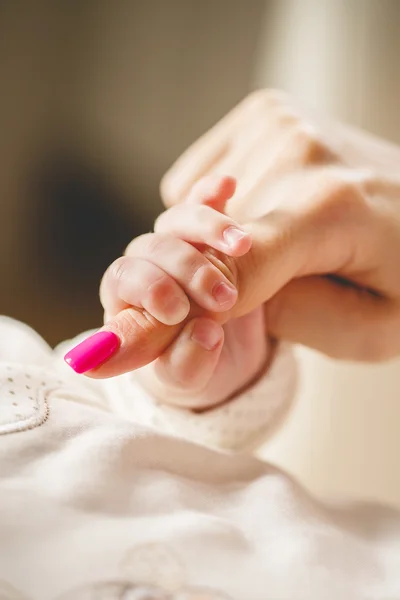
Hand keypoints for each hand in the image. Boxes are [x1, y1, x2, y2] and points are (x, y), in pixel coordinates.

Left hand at [65, 176, 268, 410]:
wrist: (226, 355)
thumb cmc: (193, 367)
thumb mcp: (189, 379)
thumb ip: (186, 366)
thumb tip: (205, 335)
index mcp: (125, 304)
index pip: (122, 278)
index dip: (148, 289)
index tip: (178, 312)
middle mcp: (146, 268)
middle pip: (152, 247)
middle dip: (187, 269)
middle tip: (223, 299)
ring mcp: (176, 247)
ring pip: (178, 221)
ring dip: (209, 228)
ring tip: (243, 247)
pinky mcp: (207, 235)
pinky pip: (202, 204)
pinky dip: (211, 193)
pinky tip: (226, 186)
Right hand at [160, 89, 399, 360]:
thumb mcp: (372, 329)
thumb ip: (292, 316)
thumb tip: (219, 285)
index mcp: (335, 208)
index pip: (236, 265)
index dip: (209, 304)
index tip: (203, 326)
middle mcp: (300, 149)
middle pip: (210, 239)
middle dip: (222, 270)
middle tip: (273, 280)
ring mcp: (279, 120)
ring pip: (194, 208)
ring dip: (220, 236)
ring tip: (282, 237)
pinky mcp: (264, 110)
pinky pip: (193, 179)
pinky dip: (213, 205)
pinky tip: (265, 207)